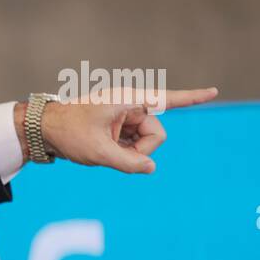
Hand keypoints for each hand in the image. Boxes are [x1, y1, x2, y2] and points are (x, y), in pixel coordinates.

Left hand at [16, 86, 217, 173]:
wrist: (43, 129)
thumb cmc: (68, 134)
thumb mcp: (99, 152)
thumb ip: (129, 163)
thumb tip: (151, 168)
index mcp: (128, 100)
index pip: (167, 100)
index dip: (193, 98)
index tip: (215, 92)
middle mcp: (130, 105)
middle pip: (156, 134)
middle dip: (141, 149)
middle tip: (113, 153)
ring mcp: (124, 116)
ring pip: (145, 142)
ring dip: (129, 152)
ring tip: (103, 149)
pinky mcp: (119, 126)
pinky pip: (133, 144)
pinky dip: (123, 151)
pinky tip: (105, 149)